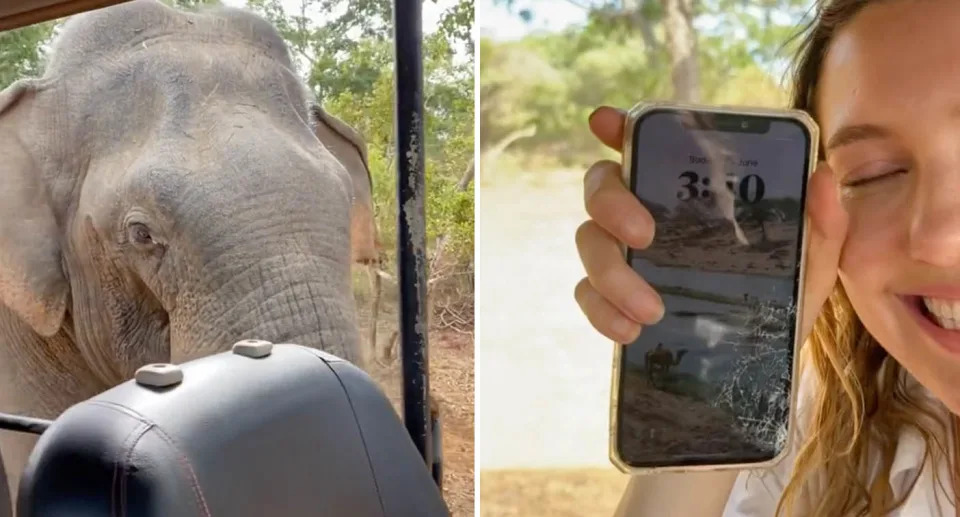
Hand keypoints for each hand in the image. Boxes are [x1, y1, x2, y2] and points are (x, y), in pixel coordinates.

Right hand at [574, 105, 847, 346]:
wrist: (763, 365)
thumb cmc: (783, 298)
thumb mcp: (811, 261)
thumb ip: (821, 222)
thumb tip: (821, 176)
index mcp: (687, 190)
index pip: (644, 144)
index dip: (618, 127)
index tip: (603, 122)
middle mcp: (644, 211)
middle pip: (601, 184)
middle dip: (612, 204)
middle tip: (644, 236)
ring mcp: (622, 254)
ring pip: (588, 241)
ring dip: (612, 273)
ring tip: (652, 311)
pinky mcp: (610, 299)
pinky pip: (585, 294)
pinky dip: (600, 312)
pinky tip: (629, 331)